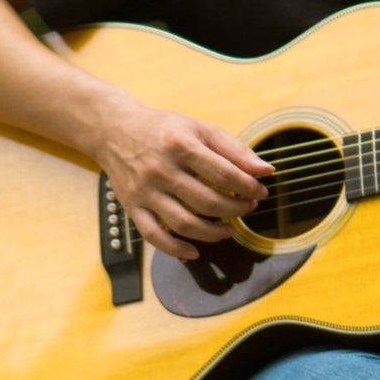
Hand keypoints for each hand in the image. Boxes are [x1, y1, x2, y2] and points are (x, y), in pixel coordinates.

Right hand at [88, 102, 269, 259]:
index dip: (248, 186)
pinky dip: (175, 249)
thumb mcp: (199, 128)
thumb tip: (265, 171)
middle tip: (247, 208)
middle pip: (207, 202)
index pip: (224, 173)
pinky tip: (194, 252)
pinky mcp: (132, 207)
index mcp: (180, 145)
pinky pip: (154, 236)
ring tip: (228, 228)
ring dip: (213, 232)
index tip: (260, 191)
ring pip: (184, 223)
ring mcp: (145, 191)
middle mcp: (161, 169)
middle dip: (235, 209)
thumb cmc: (162, 129)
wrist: (114, 130)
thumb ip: (233, 149)